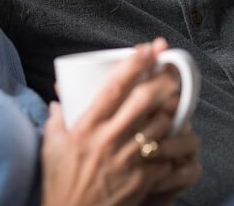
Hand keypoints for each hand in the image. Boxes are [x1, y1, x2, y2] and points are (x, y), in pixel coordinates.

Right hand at [41, 39, 201, 204]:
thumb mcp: (52, 145)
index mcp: (86, 127)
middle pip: (144, 101)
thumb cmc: (60, 182)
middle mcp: (108, 140)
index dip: (133, 65)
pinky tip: (182, 138)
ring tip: (179, 100)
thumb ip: (56, 118)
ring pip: (161, 125)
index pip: (113, 87)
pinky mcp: (142, 180)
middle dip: (162, 80)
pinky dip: (178, 145)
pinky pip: (168, 157)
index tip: (147, 50)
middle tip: (171, 69)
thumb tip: (60, 98)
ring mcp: (127, 160)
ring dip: (174, 110)